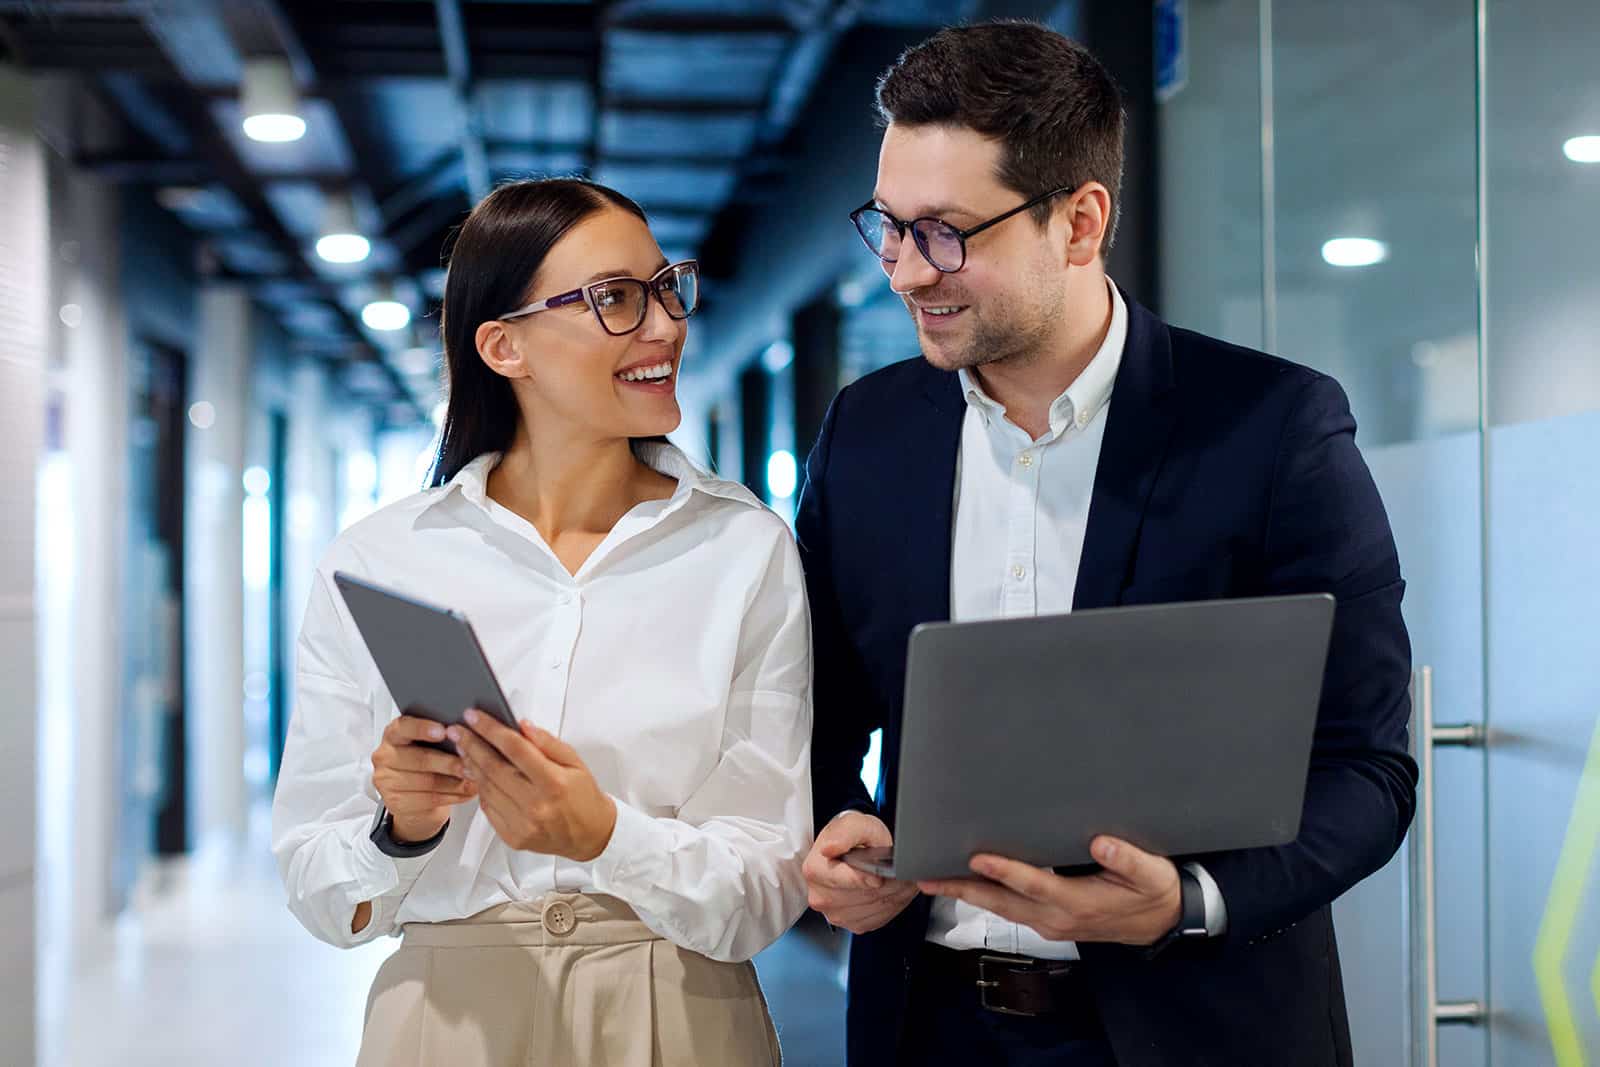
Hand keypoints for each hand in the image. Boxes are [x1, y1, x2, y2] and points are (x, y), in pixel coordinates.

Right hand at [370, 715, 478, 842]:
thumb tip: (468, 735)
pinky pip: (429, 799)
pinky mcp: (395, 802)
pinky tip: (466, 791)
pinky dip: (452, 795)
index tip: (444, 731)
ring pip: (427, 782)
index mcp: (393, 734)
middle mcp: (385, 756)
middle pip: (420, 759)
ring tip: (474, 776)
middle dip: (449, 761)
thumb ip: (443, 736)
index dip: (423, 728)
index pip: (403, 727)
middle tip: (471, 761)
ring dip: (455, 781)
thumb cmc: (426, 761)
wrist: (415, 794)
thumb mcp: (431, 744)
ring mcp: (387, 781)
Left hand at [447, 709, 617, 862]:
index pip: (514, 749)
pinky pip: (488, 808)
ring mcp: (522, 824)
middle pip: (493, 768)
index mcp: (554, 783)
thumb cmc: (583, 796)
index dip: (491, 729)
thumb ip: (547, 742)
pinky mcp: (513, 837)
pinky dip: (480, 788)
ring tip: (464, 748)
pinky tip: (477, 773)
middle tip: (457, 730)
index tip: (474, 716)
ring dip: (471, 765)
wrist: (590, 834)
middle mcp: (536, 805)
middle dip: (472, 745)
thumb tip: (521, 726)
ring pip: (486, 788)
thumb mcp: (574, 762)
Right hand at [802, 811, 919, 933]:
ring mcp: (834, 913)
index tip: (881, 873)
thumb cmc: (855, 837)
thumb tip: (830, 848)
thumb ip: (845, 832)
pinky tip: (890, 890)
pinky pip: (878, 918)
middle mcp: (820, 896)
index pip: (847, 881)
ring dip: (892, 894)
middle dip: (887, 883)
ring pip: (874, 908)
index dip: (870, 876)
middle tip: (896, 870)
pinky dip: (891, 905)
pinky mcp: (851, 924)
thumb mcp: (854, 823)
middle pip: (864, 896)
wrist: (858, 849)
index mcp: (815, 871)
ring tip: (895, 878)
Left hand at [917, 836, 1181, 945]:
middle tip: (927, 876)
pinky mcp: (1047, 921)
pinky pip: (1008, 910)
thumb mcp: (1152, 873)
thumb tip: (1100, 842)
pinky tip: (965, 884)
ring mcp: (1049, 922)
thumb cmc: (1153, 892)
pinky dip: (983, 897)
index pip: (1034, 885)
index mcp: (1078, 903)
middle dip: (962, 888)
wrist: (1160, 923)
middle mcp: (1056, 917)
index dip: (1006, 871)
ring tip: (932, 879)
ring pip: (1000, 908)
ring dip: (965, 894)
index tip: (978, 857)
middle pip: (1002, 902)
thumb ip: (1127, 858)